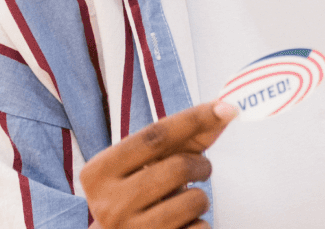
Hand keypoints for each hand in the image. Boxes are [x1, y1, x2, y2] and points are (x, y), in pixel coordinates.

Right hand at [80, 99, 236, 228]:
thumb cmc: (139, 193)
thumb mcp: (149, 163)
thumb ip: (185, 136)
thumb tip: (225, 108)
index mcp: (99, 172)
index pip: (154, 136)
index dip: (193, 119)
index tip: (226, 107)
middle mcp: (109, 204)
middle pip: (178, 167)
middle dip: (201, 164)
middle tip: (199, 169)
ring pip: (193, 200)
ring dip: (200, 197)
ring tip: (183, 201)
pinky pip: (199, 228)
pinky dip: (199, 222)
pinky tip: (181, 223)